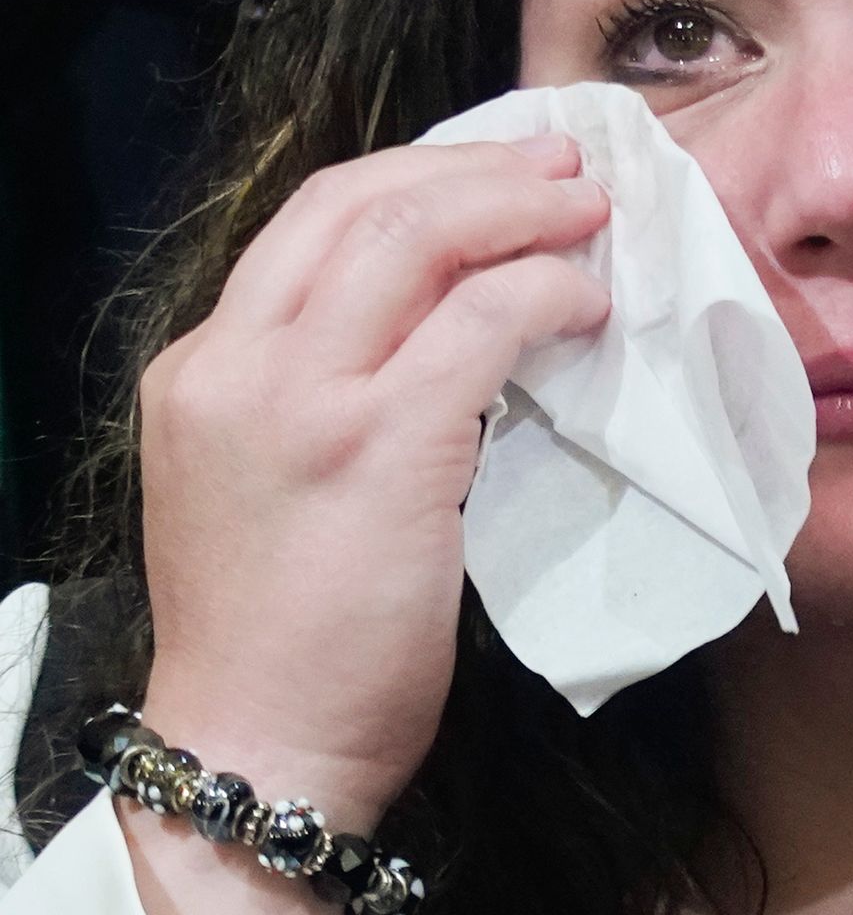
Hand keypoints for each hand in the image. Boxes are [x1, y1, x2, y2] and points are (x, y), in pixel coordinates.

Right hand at [135, 134, 613, 833]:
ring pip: (418, 238)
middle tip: (567, 168)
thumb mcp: (273, 478)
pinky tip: (587, 309)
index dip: (419, 173)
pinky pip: (481, 324)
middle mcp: (233, 365)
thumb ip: (330, 391)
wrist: (252, 745)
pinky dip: (545, 294)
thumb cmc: (281, 635)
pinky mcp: (379, 445)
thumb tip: (453, 319)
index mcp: (201, 366)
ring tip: (590, 215)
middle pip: (362, 203)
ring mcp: (298, 400)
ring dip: (521, 212)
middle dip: (479, 169)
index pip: (312, 220)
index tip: (503, 170)